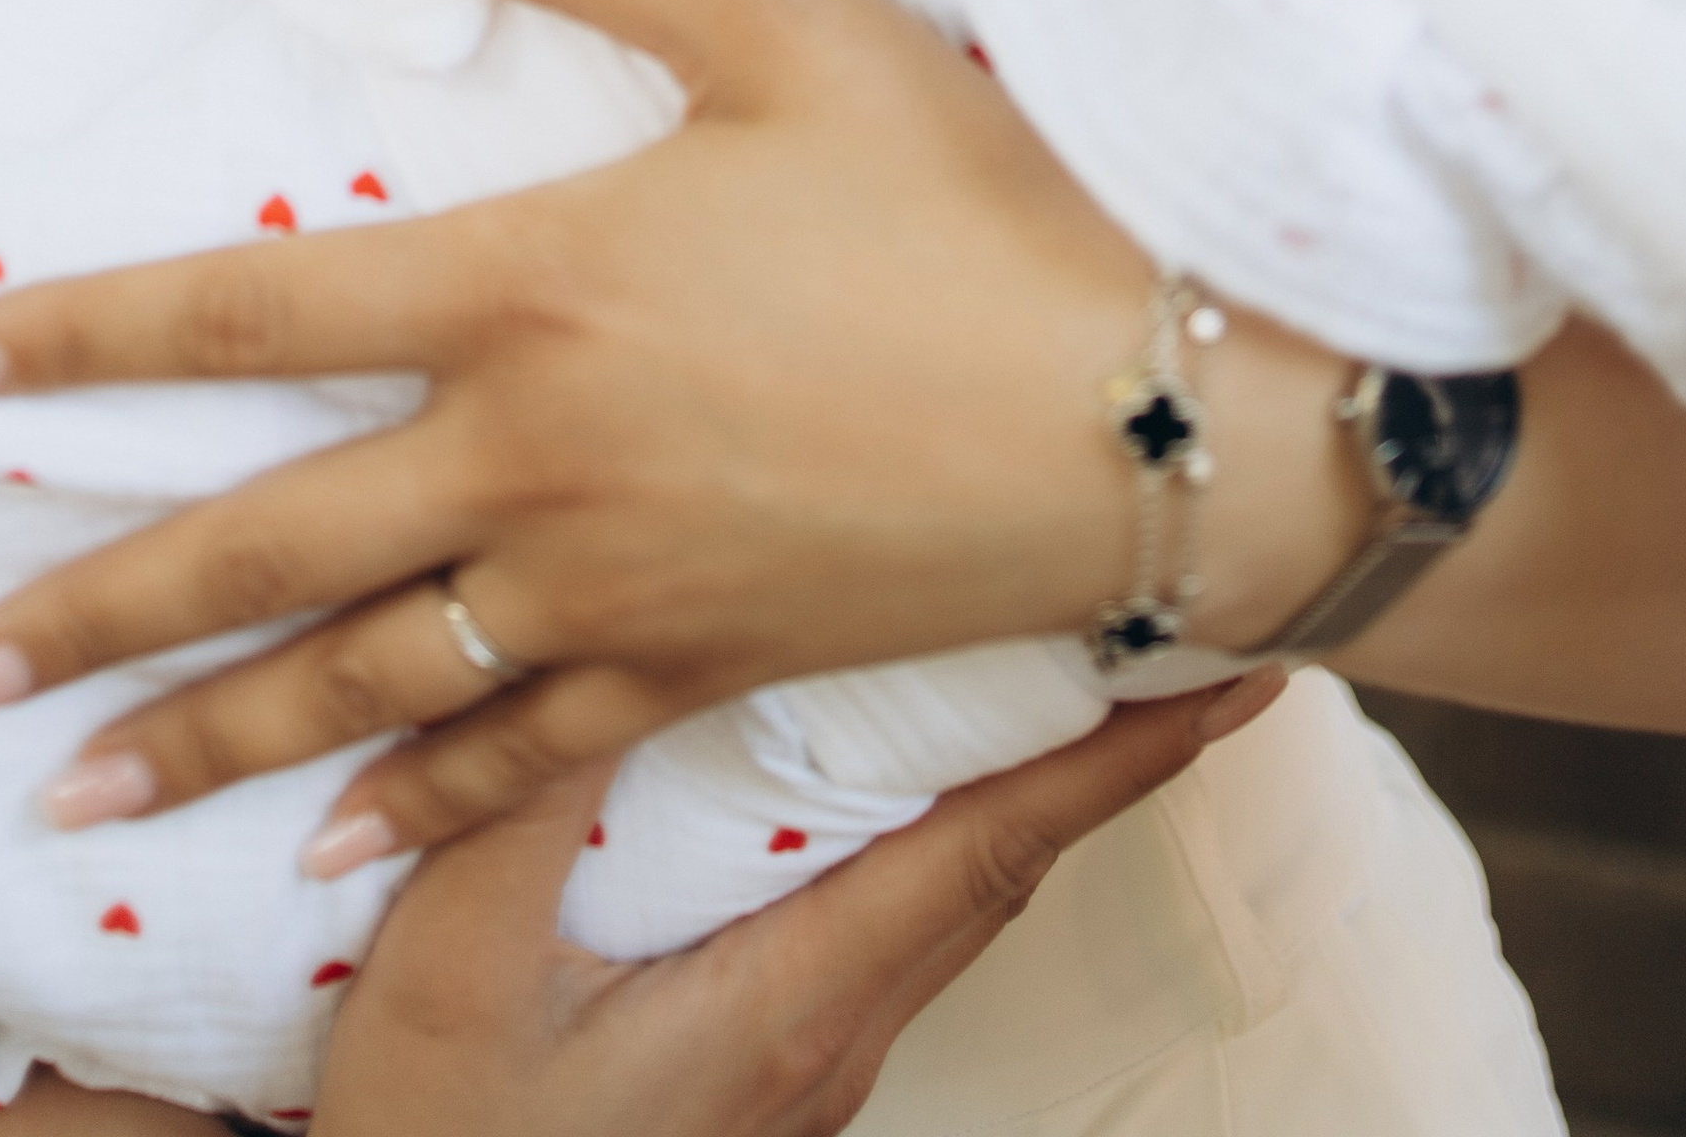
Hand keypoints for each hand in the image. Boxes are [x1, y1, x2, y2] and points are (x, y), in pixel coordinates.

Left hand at [0, 0, 1358, 852]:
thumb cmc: (966, 190)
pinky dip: (413, 809)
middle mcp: (536, 457)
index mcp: (534, 285)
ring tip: (66, 792)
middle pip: (263, 545)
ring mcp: (614, 583)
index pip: (253, 309)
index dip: (81, 340)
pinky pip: (522, 758)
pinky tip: (330, 853)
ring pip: (361, 682)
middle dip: (84, 614)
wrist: (1146, 402)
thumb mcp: (782, 20)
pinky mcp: (702, 662)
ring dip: (201, 744)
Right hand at [307, 681, 1280, 1136]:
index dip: (1120, 756)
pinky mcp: (763, 1066)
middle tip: (1159, 618)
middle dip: (1095, 743)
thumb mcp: (454, 978)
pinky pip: (883, 919)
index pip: (998, 847)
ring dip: (1013, 782)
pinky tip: (893, 771)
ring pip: (947, 893)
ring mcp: (806, 1061)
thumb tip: (601, 638)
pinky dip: (929, 826)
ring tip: (1057, 663)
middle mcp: (832, 1034)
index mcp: (794, 1001)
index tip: (1231, 675)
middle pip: (999, 862)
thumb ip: (522, 807)